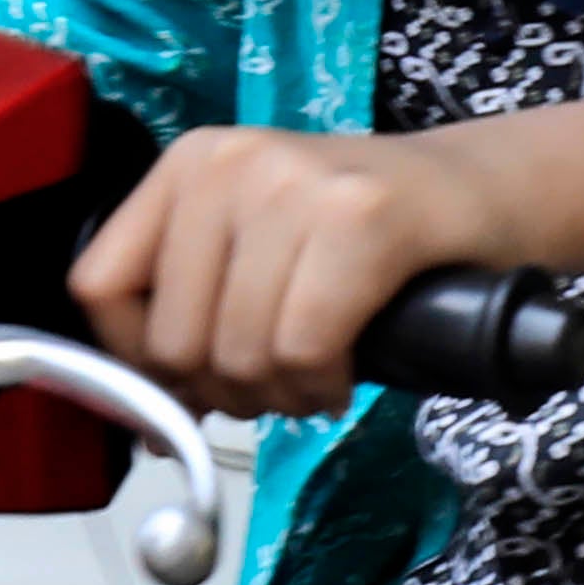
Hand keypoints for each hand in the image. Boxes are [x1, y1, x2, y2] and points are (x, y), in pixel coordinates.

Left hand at [69, 125, 517, 418]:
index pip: (100, 285)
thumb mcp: (255, 249)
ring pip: (239, 352)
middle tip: (274, 379)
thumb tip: (142, 422)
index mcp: (188, 164)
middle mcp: (230, 162)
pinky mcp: (362, 218)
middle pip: (173, 336)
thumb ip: (192, 311)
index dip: (137, 361)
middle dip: (223, 390)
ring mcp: (295, 184)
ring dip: (280, 394)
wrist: (483, 191)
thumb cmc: (365, 235)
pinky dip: (323, 385)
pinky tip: (343, 370)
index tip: (189, 381)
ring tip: (315, 371)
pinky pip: (304, 347)